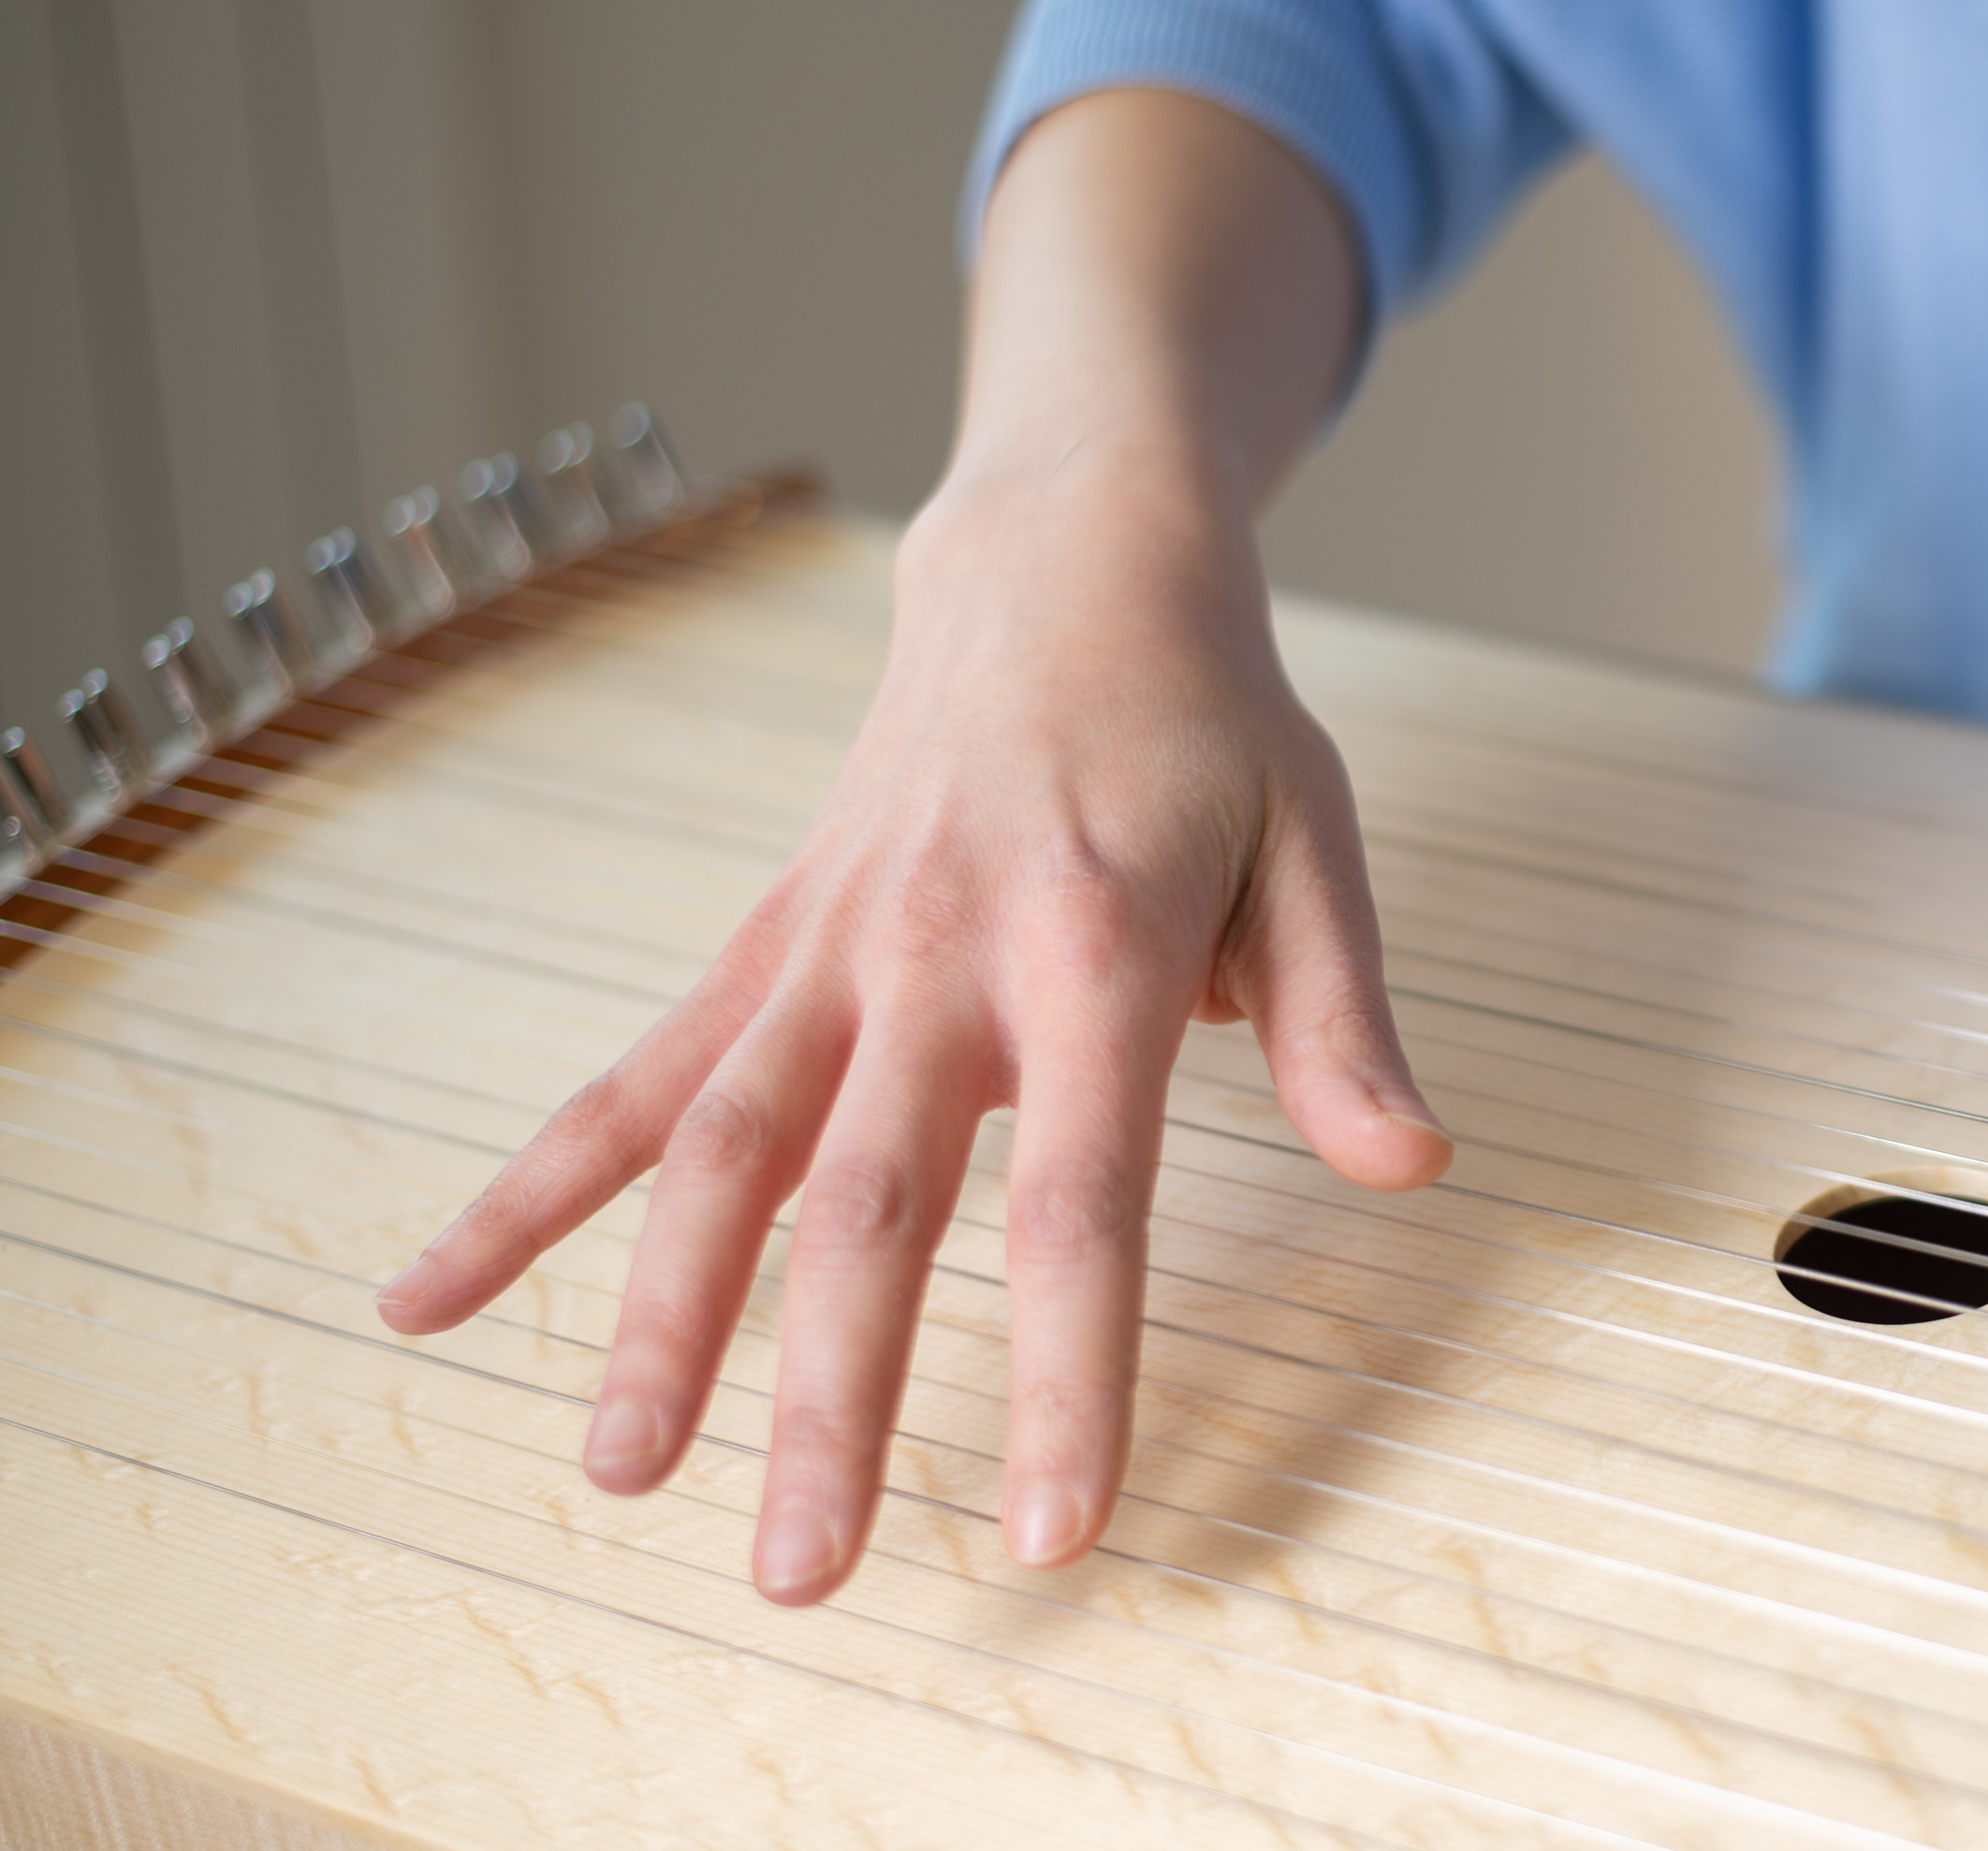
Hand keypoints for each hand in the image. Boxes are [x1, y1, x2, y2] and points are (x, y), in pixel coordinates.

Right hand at [373, 488, 1447, 1602]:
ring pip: (719, 1155)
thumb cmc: (1209, 724)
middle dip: (832, 1399)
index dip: (1070, 1371)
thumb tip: (1409, 1168)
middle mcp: (935, 956)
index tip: (1054, 1530)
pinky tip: (428, 1303)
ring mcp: (828, 951)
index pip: (1081, 1199)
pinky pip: (630, 1079)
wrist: (1065, 564)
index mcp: (1091, 948)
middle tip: (810, 1575)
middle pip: (871, 1210)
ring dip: (663, 1323)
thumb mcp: (1315, 844)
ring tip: (622, 1482)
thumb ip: (1342, 1019)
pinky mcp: (766, 945)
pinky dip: (528, 1192)